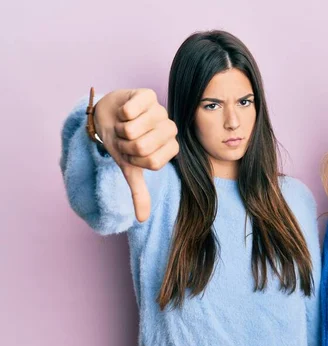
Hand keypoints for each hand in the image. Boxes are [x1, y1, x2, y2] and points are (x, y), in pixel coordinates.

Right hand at [94, 89, 178, 221]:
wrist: (107, 116)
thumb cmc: (122, 142)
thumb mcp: (129, 167)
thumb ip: (139, 191)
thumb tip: (142, 219)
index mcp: (170, 147)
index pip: (153, 162)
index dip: (135, 160)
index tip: (131, 154)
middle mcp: (169, 127)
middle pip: (143, 147)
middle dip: (125, 146)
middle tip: (125, 139)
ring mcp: (160, 110)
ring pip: (133, 129)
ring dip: (120, 130)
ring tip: (123, 126)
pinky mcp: (147, 94)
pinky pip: (131, 109)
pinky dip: (120, 114)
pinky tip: (124, 111)